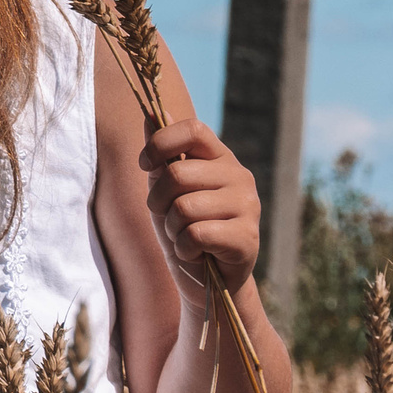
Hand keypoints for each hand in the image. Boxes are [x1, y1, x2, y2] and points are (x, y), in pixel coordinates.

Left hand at [141, 118, 259, 300]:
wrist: (206, 279)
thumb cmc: (183, 227)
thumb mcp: (164, 189)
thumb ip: (161, 154)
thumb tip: (150, 113)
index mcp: (220, 158)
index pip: (193, 130)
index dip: (160, 143)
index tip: (145, 164)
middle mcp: (239, 177)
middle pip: (178, 174)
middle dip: (157, 199)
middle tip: (166, 215)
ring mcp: (248, 207)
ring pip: (185, 207)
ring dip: (172, 227)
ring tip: (183, 235)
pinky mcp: (247, 238)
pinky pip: (196, 234)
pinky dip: (184, 247)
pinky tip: (195, 252)